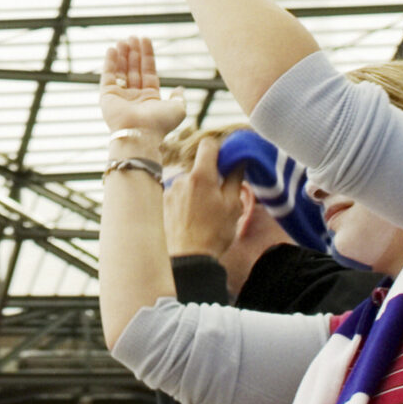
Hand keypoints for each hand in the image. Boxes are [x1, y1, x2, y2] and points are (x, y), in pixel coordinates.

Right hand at [98, 36, 187, 152]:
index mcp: (150, 98)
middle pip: (133, 69)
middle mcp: (134, 97)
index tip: (145, 40)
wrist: (139, 134)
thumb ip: (179, 97)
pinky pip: (108, 76)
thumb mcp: (177, 109)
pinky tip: (112, 49)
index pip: (148, 71)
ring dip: (122, 55)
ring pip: (121, 71)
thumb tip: (180, 88)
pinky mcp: (107, 96)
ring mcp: (120, 96)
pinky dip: (109, 62)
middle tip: (132, 37)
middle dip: (133, 53)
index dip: (147, 56)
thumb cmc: (159, 123)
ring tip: (123, 40)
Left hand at [162, 134, 245, 256]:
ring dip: (199, 191)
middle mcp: (182, 178)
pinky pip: (180, 194)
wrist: (189, 258)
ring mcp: (170, 190)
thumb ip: (235, 178)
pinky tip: (194, 220)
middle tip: (221, 200)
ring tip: (206, 215)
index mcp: (201, 176)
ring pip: (190, 182)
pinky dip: (188, 201)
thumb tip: (238, 159)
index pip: (208, 145)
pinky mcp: (164, 202)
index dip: (219, 149)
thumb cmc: (215, 233)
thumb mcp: (233, 206)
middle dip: (211, 178)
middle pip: (200, 167)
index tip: (226, 161)